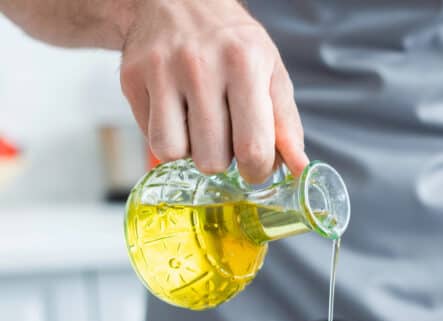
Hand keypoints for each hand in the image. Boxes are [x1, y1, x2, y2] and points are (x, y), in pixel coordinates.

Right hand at [118, 0, 307, 182]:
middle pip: (211, 159)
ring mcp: (161, 71)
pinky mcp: (131, 78)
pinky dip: (166, 135)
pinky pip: (149, 136)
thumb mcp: (272, 73)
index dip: (257, 171)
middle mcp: (200, 66)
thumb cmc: (233, 44)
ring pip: (172, 152)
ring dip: (189, 151)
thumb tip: (299, 168)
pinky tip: (178, 114)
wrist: (179, 0)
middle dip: (222, 160)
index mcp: (244, 65)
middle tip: (225, 139)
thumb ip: (286, 124)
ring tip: (199, 128)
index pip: (252, 147)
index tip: (255, 166)